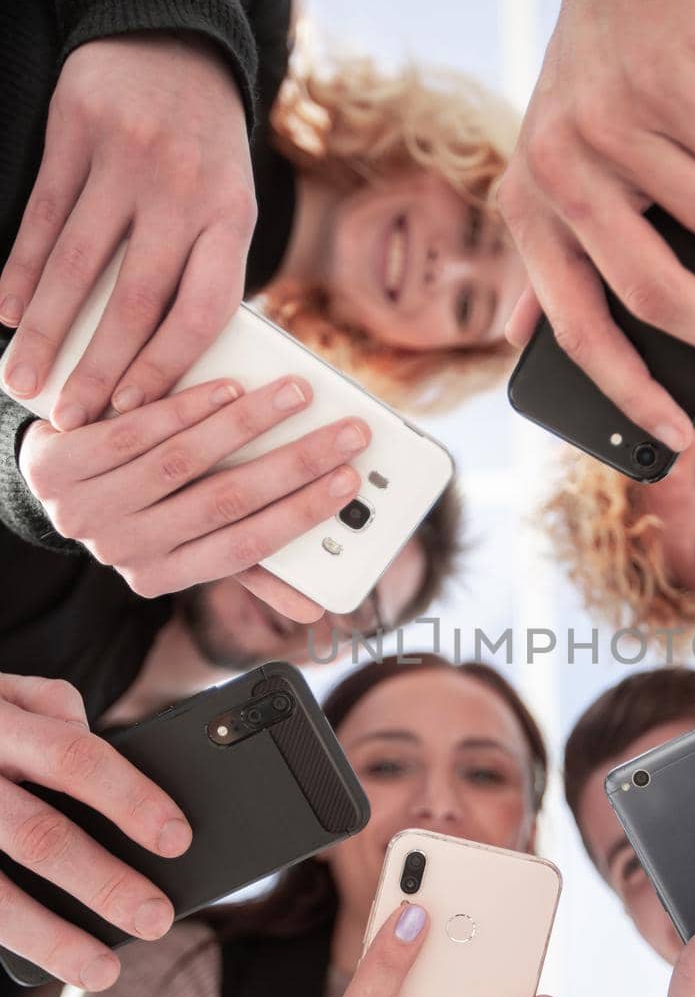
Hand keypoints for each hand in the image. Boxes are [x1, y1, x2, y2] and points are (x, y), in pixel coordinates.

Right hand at [0, 35, 255, 427]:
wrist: (176, 36)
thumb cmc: (205, 146)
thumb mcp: (229, 199)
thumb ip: (205, 266)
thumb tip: (174, 360)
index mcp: (232, 215)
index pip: (202, 308)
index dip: (166, 365)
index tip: (133, 410)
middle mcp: (183, 188)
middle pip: (136, 298)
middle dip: (98, 368)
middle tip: (71, 419)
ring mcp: (127, 158)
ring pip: (79, 264)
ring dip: (46, 330)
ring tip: (22, 378)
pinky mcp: (77, 131)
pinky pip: (44, 216)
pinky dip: (23, 270)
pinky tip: (9, 312)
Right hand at [0, 673, 192, 988]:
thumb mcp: (3, 692)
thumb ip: (52, 708)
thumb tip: (95, 747)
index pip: (73, 757)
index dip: (129, 798)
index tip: (177, 839)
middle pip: (38, 835)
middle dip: (103, 883)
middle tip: (156, 917)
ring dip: (52, 938)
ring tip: (103, 970)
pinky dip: (16, 941)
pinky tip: (47, 962)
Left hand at [18, 375, 369, 607]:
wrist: (44, 480)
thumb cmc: (137, 508)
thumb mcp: (187, 544)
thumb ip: (247, 566)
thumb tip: (315, 609)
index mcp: (162, 577)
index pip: (246, 548)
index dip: (301, 514)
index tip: (347, 481)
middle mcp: (125, 550)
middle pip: (224, 502)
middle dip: (295, 463)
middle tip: (344, 433)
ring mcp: (90, 509)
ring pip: (182, 462)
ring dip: (247, 424)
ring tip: (296, 395)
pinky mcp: (62, 464)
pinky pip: (137, 432)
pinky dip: (188, 407)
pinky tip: (230, 386)